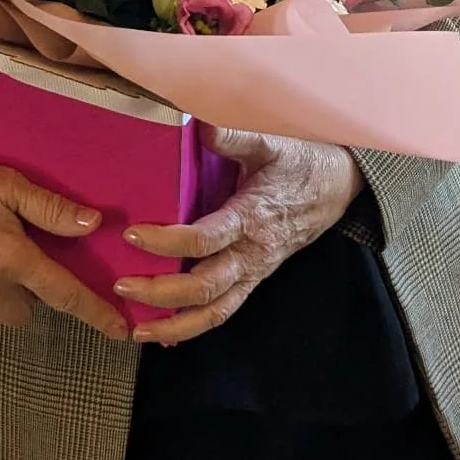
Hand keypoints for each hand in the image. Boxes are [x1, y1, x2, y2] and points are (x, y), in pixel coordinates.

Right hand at [0, 149, 127, 339]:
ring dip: (1, 291)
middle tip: (25, 258)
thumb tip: (93, 224)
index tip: (120, 332)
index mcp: (11, 259)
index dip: (94, 313)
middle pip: (25, 311)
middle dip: (32, 294)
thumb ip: (50, 208)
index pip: (63, 295)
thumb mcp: (6, 184)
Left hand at [117, 127, 360, 344]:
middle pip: (204, 288)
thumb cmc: (299, 162)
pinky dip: (193, 327)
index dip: (167, 242)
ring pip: (214, 311)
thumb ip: (232, 136)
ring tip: (137, 328)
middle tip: (121, 284)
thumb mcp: (269, 142)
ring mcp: (254, 271)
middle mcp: (252, 253)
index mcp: (252, 218)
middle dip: (160, 293)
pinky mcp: (254, 278)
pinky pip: (224, 311)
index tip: (133, 233)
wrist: (338, 186)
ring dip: (174, 324)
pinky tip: (164, 335)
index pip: (204, 240)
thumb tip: (194, 124)